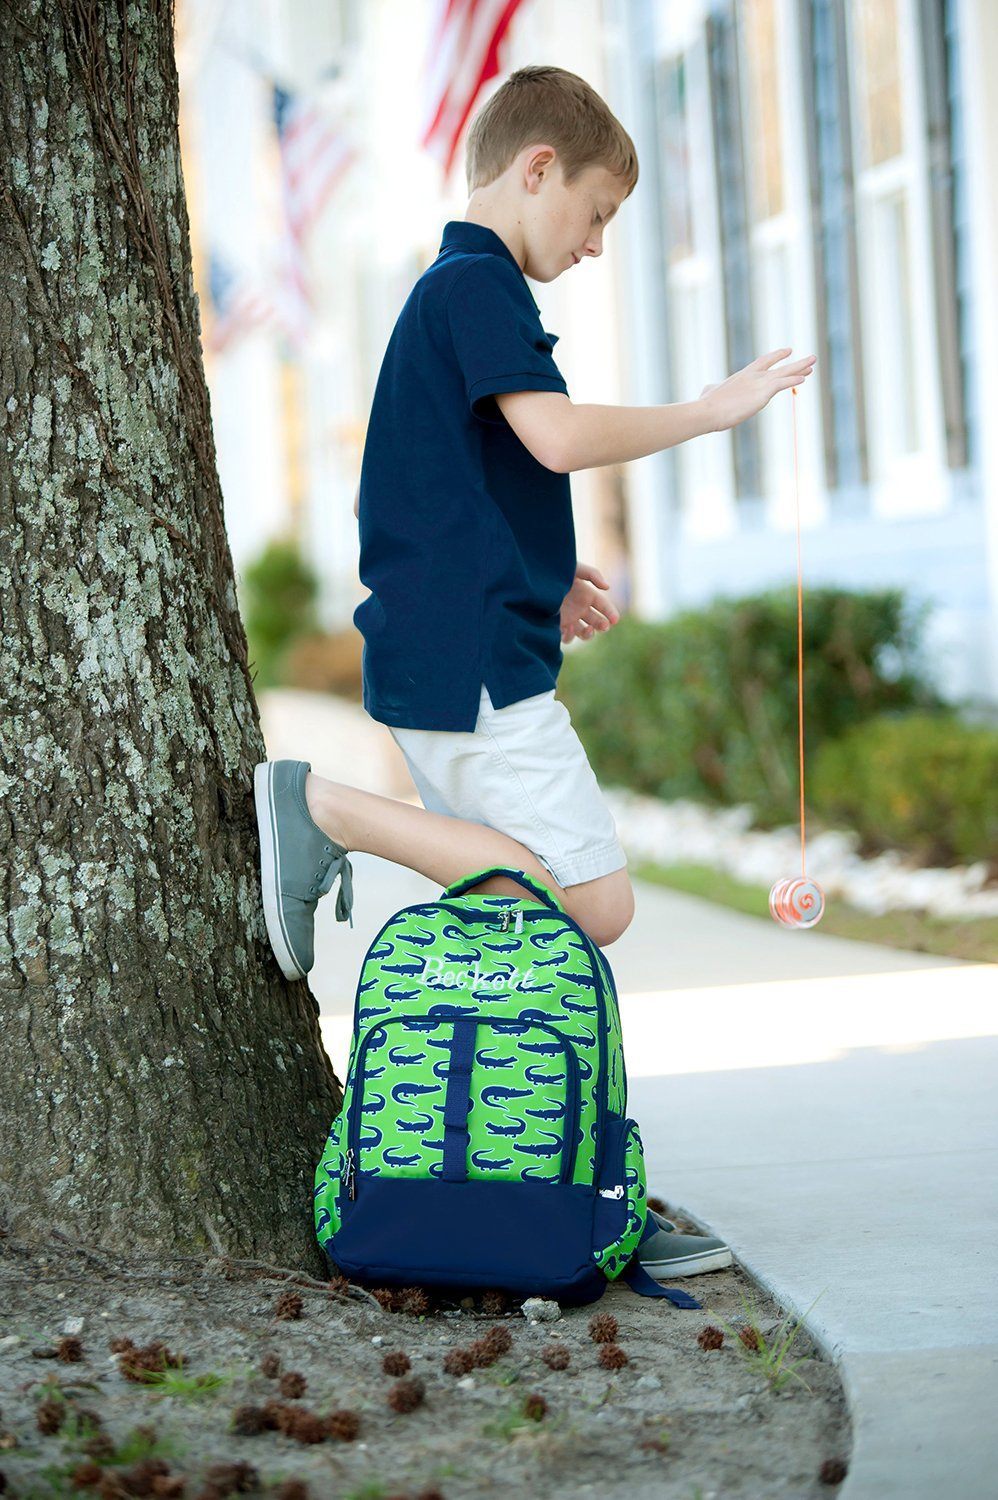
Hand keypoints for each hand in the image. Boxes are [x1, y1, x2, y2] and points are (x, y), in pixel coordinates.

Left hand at [559, 562, 620, 643]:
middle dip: (602, 625)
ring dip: (588, 634)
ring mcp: (568, 618)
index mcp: (585, 594)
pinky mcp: (556, 626)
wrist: (528, 580)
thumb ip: (592, 574)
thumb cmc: (552, 571)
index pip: (603, 605)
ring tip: (587, 629)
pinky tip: (567, 629)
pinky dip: (569, 636)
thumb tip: (607, 587)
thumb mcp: (573, 568)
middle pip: (596, 621)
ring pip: (583, 633)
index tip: (615, 620)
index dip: (611, 613)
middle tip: (603, 626)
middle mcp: (579, 608)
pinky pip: (566, 637)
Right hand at [700, 348, 816, 432]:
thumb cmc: (706, 405)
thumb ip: (713, 389)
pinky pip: (782, 384)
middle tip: (810, 359)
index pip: (764, 362)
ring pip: (785, 372)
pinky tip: (804, 378)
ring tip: (813, 363)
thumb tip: (709, 390)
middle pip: (779, 366)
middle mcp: (753, 376)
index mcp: (743, 375)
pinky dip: (793, 380)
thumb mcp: (709, 392)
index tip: (788, 350)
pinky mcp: (762, 393)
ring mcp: (758, 383)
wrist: (706, 411)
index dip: (777, 355)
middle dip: (796, 363)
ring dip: (800, 368)